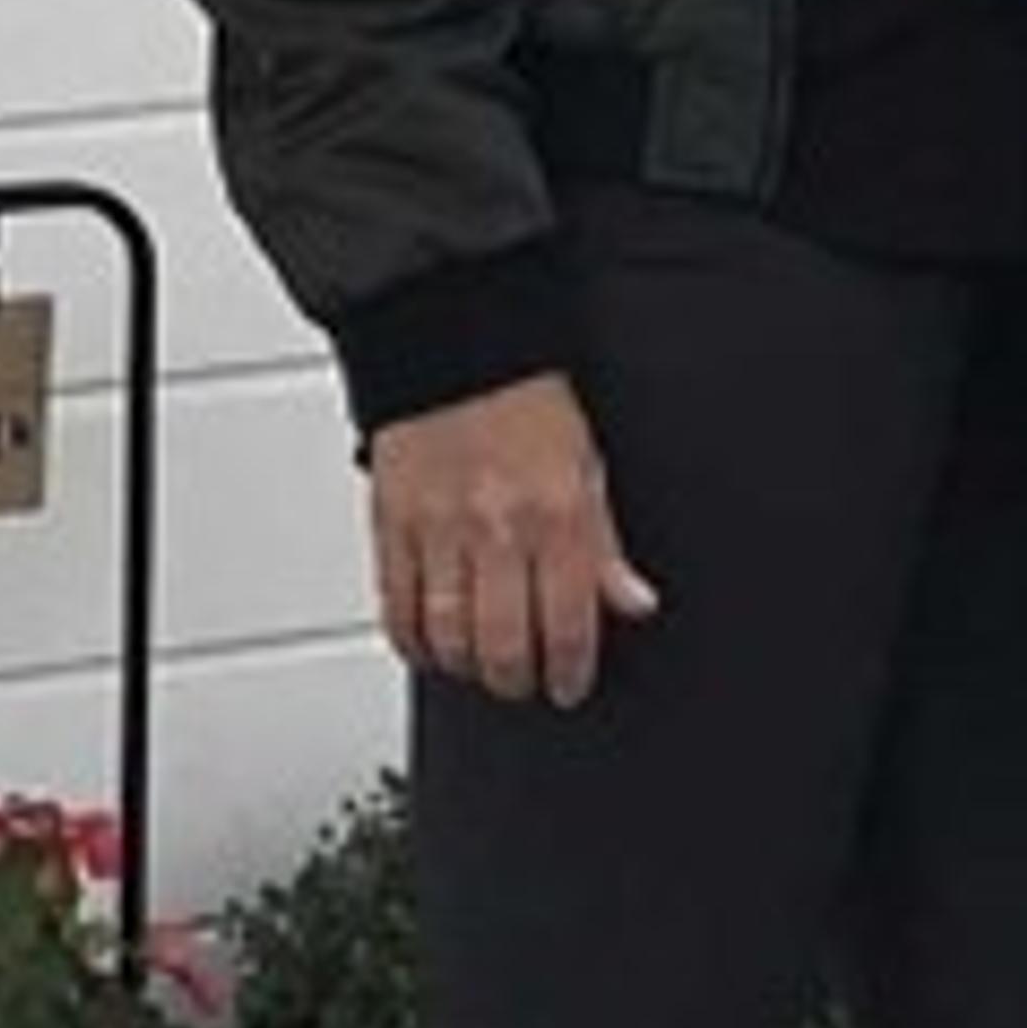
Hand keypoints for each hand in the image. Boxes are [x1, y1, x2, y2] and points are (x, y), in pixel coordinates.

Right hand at [367, 375, 659, 708]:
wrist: (455, 341)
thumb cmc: (525, 399)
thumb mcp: (590, 467)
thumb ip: (607, 544)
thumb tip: (635, 601)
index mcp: (556, 514)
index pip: (567, 624)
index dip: (569, 672)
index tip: (568, 686)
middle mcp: (497, 527)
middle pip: (503, 644)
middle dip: (517, 680)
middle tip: (524, 681)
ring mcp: (439, 528)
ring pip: (448, 635)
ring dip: (467, 666)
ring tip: (481, 665)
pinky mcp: (391, 523)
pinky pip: (396, 606)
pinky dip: (413, 639)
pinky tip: (430, 643)